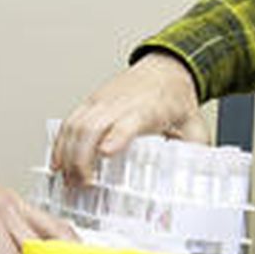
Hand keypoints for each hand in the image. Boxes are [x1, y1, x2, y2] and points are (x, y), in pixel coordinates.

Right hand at [51, 52, 207, 185]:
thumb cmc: (174, 98)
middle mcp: (120, 103)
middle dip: (82, 158)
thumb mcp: (194, 124)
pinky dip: (60, 143)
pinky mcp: (91, 102)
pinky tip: (57, 161)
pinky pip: (69, 121)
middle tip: (82, 185)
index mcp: (147, 109)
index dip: (116, 136)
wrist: (165, 68)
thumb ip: (195, 151)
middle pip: (93, 127)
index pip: (128, 121)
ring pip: (76, 124)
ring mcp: (102, 101)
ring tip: (68, 180)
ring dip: (67, 154)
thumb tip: (197, 178)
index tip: (106, 153)